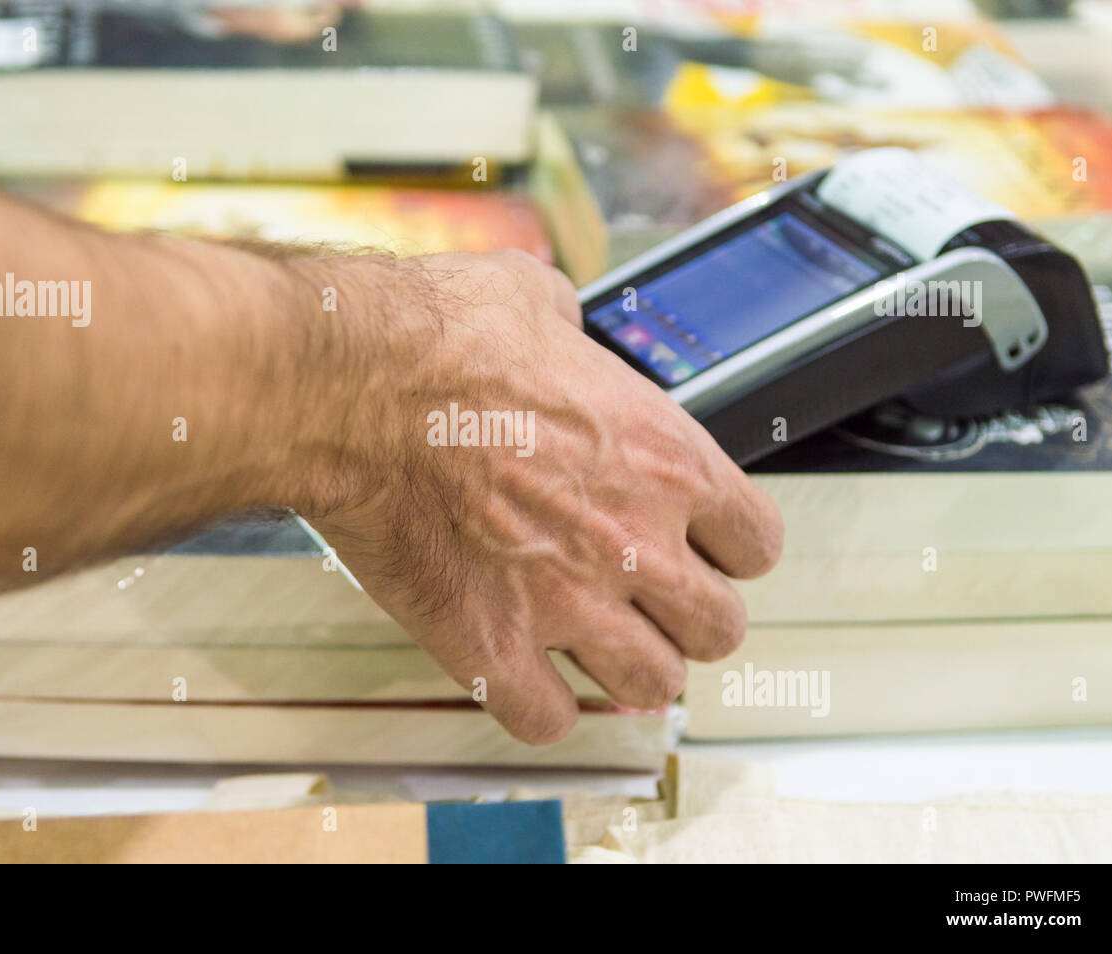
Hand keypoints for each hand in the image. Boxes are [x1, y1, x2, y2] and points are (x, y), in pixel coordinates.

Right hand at [301, 250, 783, 743]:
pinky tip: (523, 676)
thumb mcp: (533, 298)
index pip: (757, 543)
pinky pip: (548, 718)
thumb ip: (570, 326)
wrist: (355, 387)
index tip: (698, 544)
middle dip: (689, 618)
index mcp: (665, 459)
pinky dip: (541, 706)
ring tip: (598, 646)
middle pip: (721, 628)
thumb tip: (555, 321)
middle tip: (650, 601)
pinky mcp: (489, 644)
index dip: (728, 548)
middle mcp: (634, 541)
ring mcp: (567, 602)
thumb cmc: (437, 339)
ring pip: (654, 685)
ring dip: (631, 669)